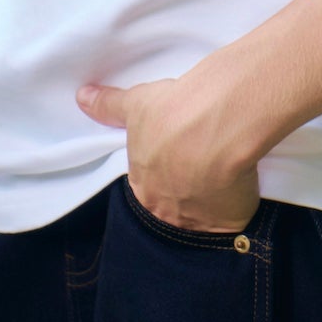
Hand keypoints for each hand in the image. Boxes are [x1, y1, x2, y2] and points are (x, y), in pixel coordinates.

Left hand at [76, 66, 260, 233]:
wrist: (216, 124)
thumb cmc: (172, 113)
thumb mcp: (136, 105)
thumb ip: (108, 106)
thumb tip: (81, 98)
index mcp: (143, 187)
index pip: (149, 187)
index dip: (162, 171)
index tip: (175, 155)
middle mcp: (166, 212)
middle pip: (173, 206)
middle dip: (183, 190)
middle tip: (200, 163)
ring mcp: (198, 223)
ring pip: (204, 216)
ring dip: (210, 200)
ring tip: (223, 172)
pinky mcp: (230, 223)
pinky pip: (232, 219)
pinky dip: (237, 203)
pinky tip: (241, 183)